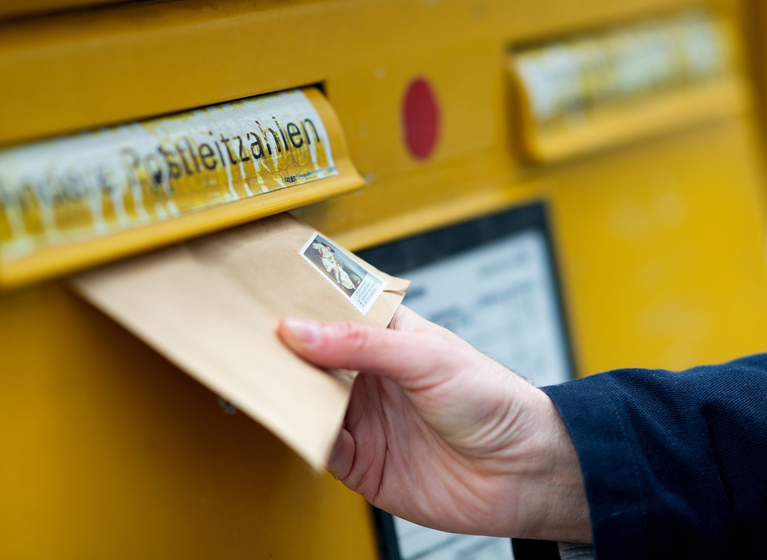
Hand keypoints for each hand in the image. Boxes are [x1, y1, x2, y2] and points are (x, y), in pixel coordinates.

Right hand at [278, 307, 590, 542]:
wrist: (524, 471)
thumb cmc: (495, 400)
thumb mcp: (428, 357)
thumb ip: (362, 345)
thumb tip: (300, 329)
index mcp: (389, 337)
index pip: (333, 313)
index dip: (299, 304)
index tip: (261, 294)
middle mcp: (371, 375)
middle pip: (311, 358)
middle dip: (280, 349)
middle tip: (242, 337)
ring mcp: (365, 418)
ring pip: (307, 400)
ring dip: (284, 391)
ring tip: (252, 376)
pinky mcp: (362, 461)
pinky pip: (318, 445)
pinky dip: (300, 435)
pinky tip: (288, 420)